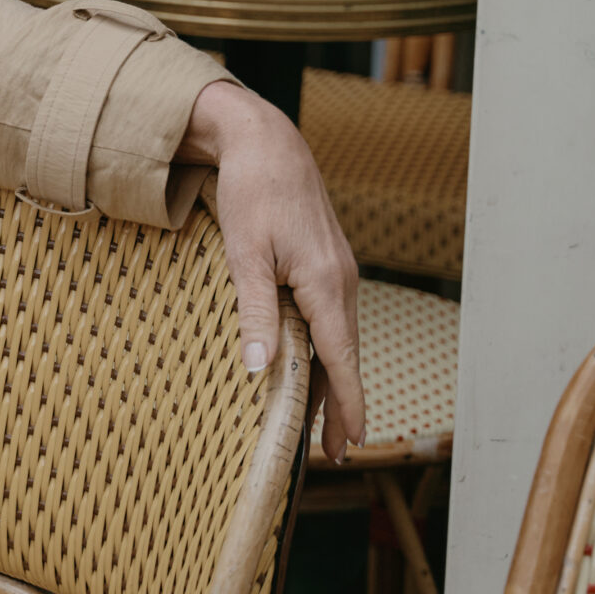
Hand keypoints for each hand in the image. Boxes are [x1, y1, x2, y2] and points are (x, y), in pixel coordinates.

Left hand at [182, 81, 364, 462]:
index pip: (342, 359)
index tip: (350, 443)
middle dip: (341, 404)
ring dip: (332, 378)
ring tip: (323, 421)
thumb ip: (253, 312)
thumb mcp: (244, 253)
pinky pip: (329, 316)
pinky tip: (312, 365)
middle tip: (336, 451)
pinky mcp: (325, 264)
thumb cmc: (252, 192)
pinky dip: (324, 347)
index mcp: (324, 284)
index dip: (346, 405)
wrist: (267, 142)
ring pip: (337, 337)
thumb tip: (259, 370)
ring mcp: (336, 272)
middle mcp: (340, 281)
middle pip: (344, 355)